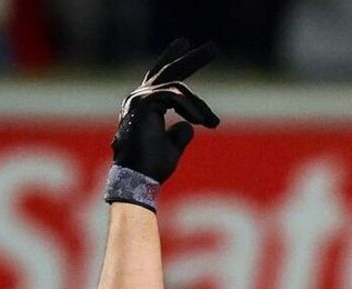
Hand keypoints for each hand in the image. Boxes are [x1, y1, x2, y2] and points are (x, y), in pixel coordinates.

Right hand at [106, 40, 219, 208]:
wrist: (138, 179)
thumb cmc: (152, 168)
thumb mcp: (172, 148)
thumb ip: (180, 134)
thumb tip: (189, 125)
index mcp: (144, 106)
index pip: (161, 78)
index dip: (174, 61)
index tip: (187, 45)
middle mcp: (139, 97)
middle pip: (167, 71)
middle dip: (192, 58)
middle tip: (213, 48)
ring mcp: (139, 98)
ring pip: (177, 86)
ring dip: (199, 106)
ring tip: (213, 123)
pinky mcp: (144, 103)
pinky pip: (175, 95)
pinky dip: (192, 109)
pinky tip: (204, 122)